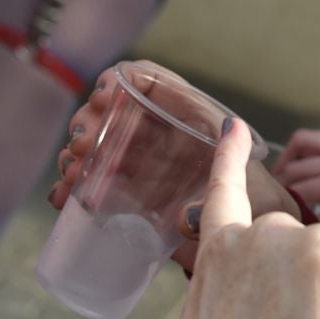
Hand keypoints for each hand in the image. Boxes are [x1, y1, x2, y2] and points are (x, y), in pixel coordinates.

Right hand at [51, 61, 295, 272]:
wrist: (253, 238)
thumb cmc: (258, 201)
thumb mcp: (250, 192)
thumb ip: (218, 208)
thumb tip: (187, 216)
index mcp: (190, 117)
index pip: (149, 82)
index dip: (120, 80)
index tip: (104, 97)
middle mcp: (162, 135)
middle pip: (113, 113)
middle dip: (89, 123)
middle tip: (82, 148)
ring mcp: (143, 163)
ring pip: (97, 145)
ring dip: (77, 156)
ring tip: (72, 175)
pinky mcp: (130, 195)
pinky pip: (94, 182)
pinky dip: (73, 187)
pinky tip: (61, 197)